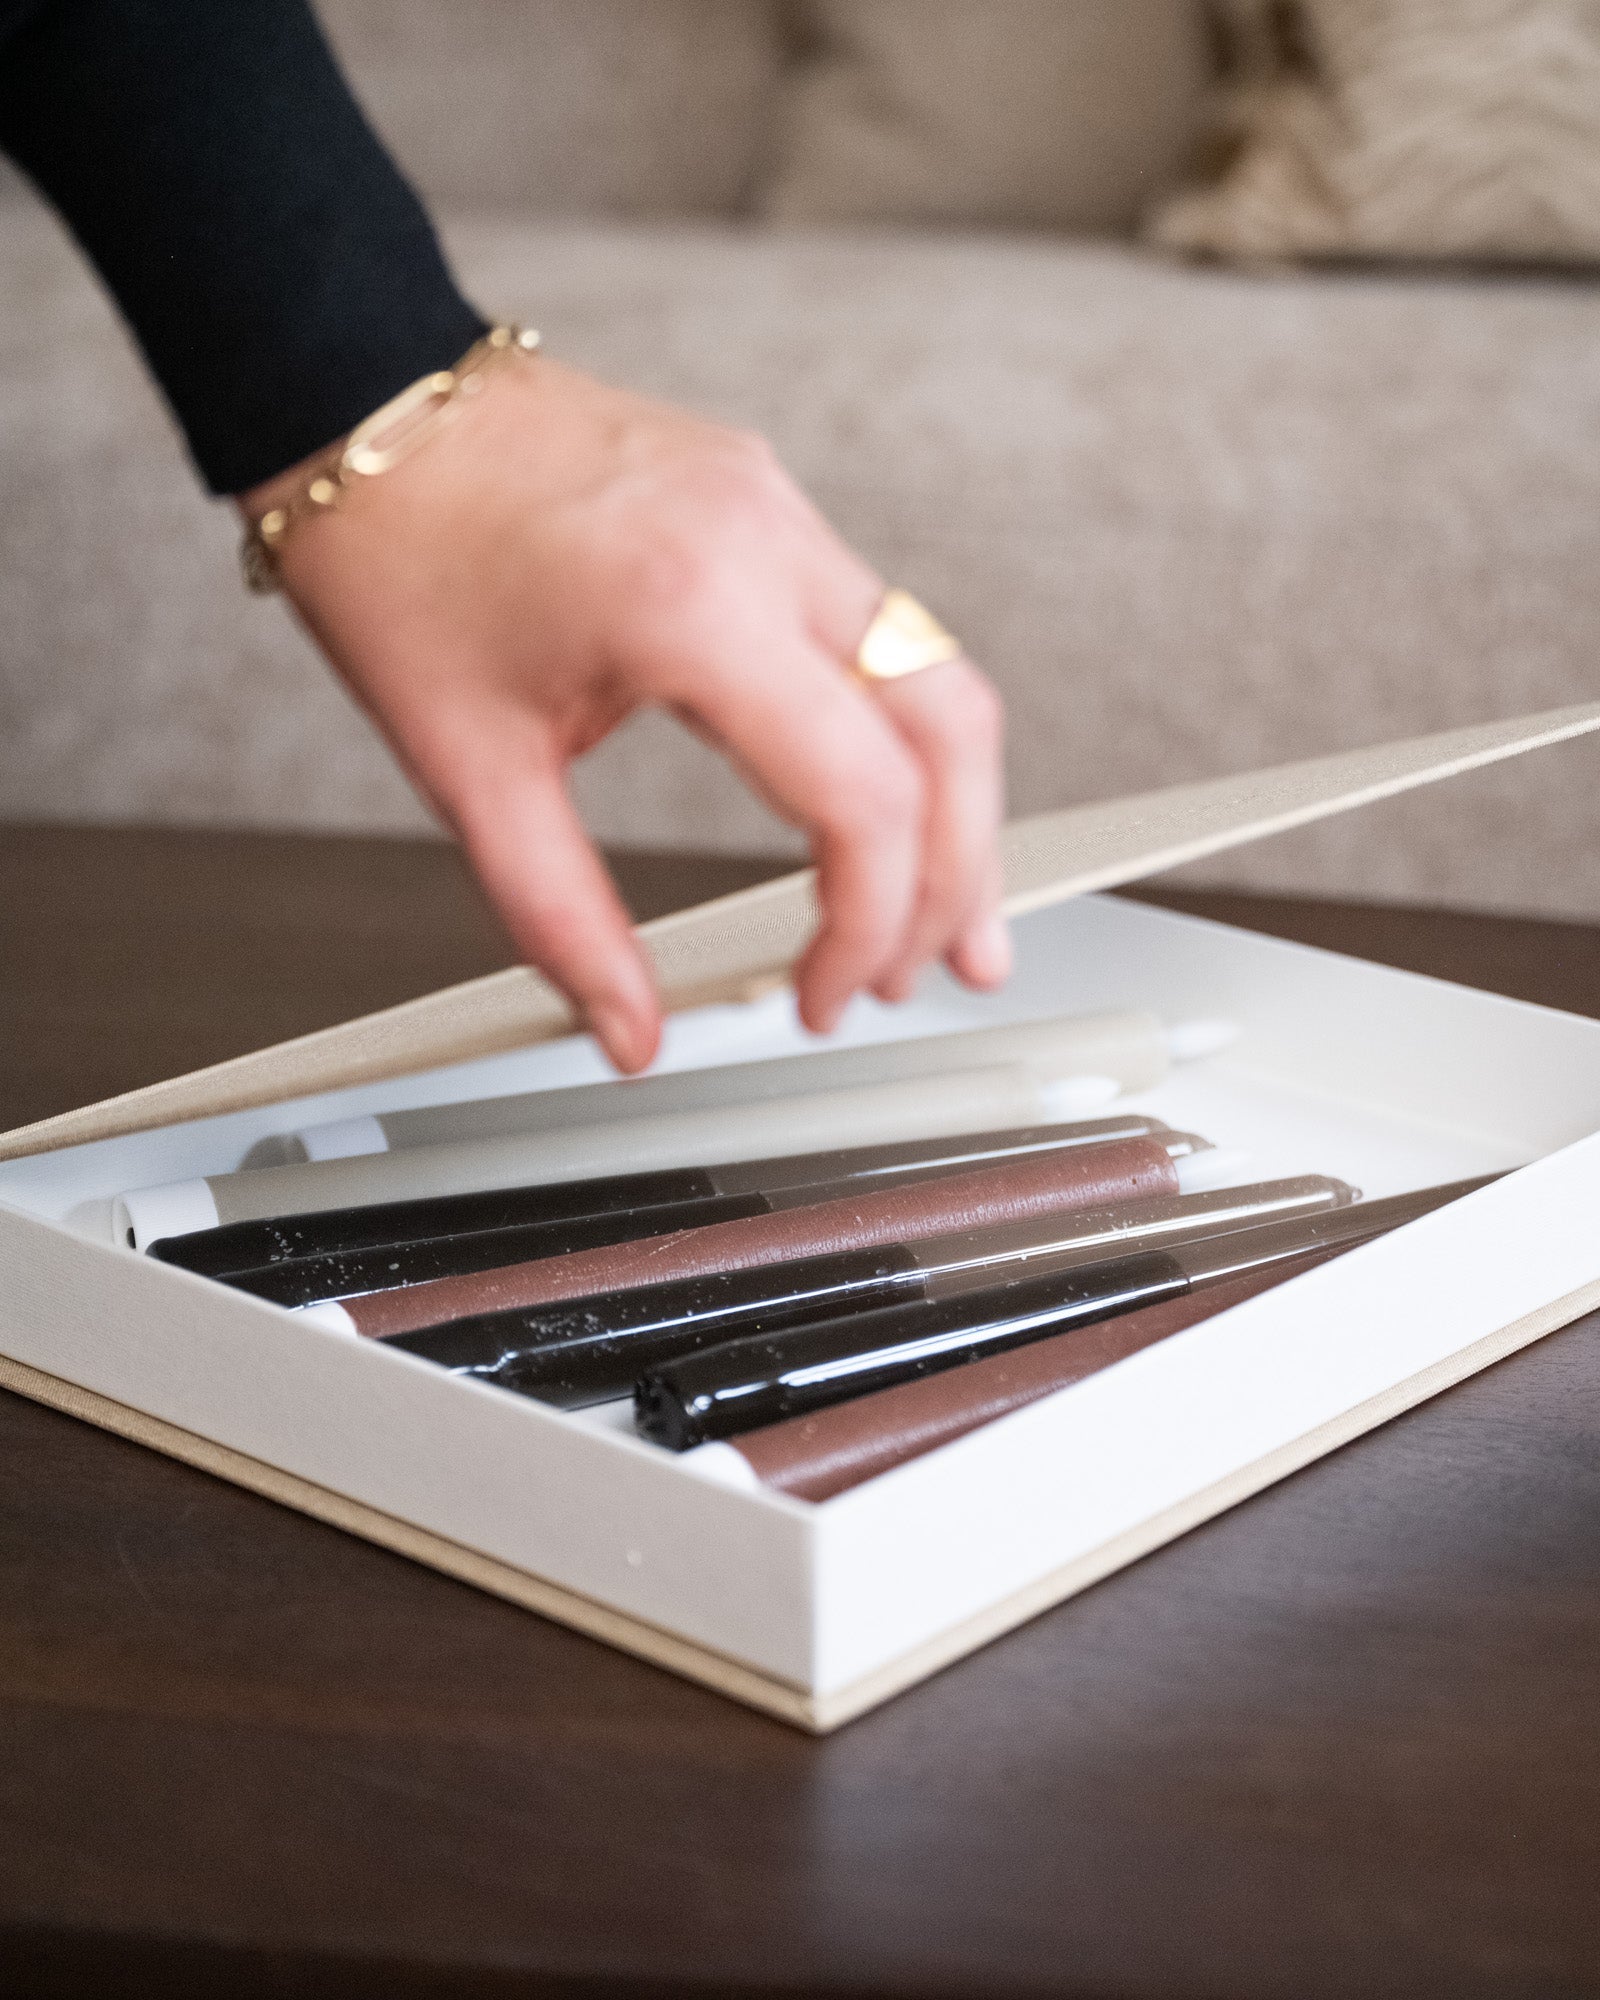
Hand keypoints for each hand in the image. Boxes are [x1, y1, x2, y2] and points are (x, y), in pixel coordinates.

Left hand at [240, 354, 1009, 1071]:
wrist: (360, 399)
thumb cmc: (396, 554)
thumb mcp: (467, 769)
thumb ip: (562, 923)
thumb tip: (630, 1034)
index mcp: (688, 608)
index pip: (863, 795)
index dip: (868, 924)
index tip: (823, 994)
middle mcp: (764, 541)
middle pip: (949, 729)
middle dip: (958, 871)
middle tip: (932, 969)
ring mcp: (780, 506)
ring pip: (940, 672)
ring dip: (956, 801)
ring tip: (942, 907)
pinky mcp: (771, 499)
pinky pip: (885, 628)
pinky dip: (906, 730)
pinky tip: (886, 797)